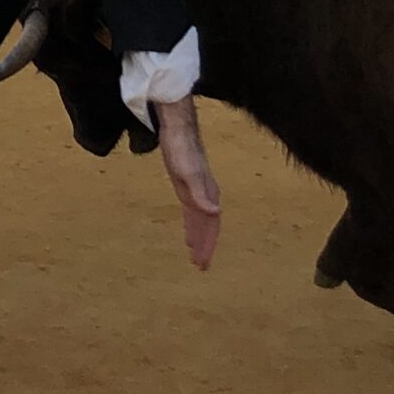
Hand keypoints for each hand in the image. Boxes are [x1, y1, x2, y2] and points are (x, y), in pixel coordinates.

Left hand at [155, 97, 221, 270]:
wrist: (177, 127)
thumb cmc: (182, 149)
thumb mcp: (187, 173)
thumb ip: (200, 193)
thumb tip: (215, 213)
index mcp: (207, 194)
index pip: (210, 225)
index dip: (207, 245)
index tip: (203, 264)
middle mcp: (205, 194)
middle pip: (207, 225)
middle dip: (205, 245)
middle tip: (200, 266)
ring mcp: (197, 189)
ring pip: (200, 219)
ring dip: (199, 236)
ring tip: (195, 253)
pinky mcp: (187, 184)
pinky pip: (192, 209)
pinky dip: (192, 223)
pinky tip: (189, 229)